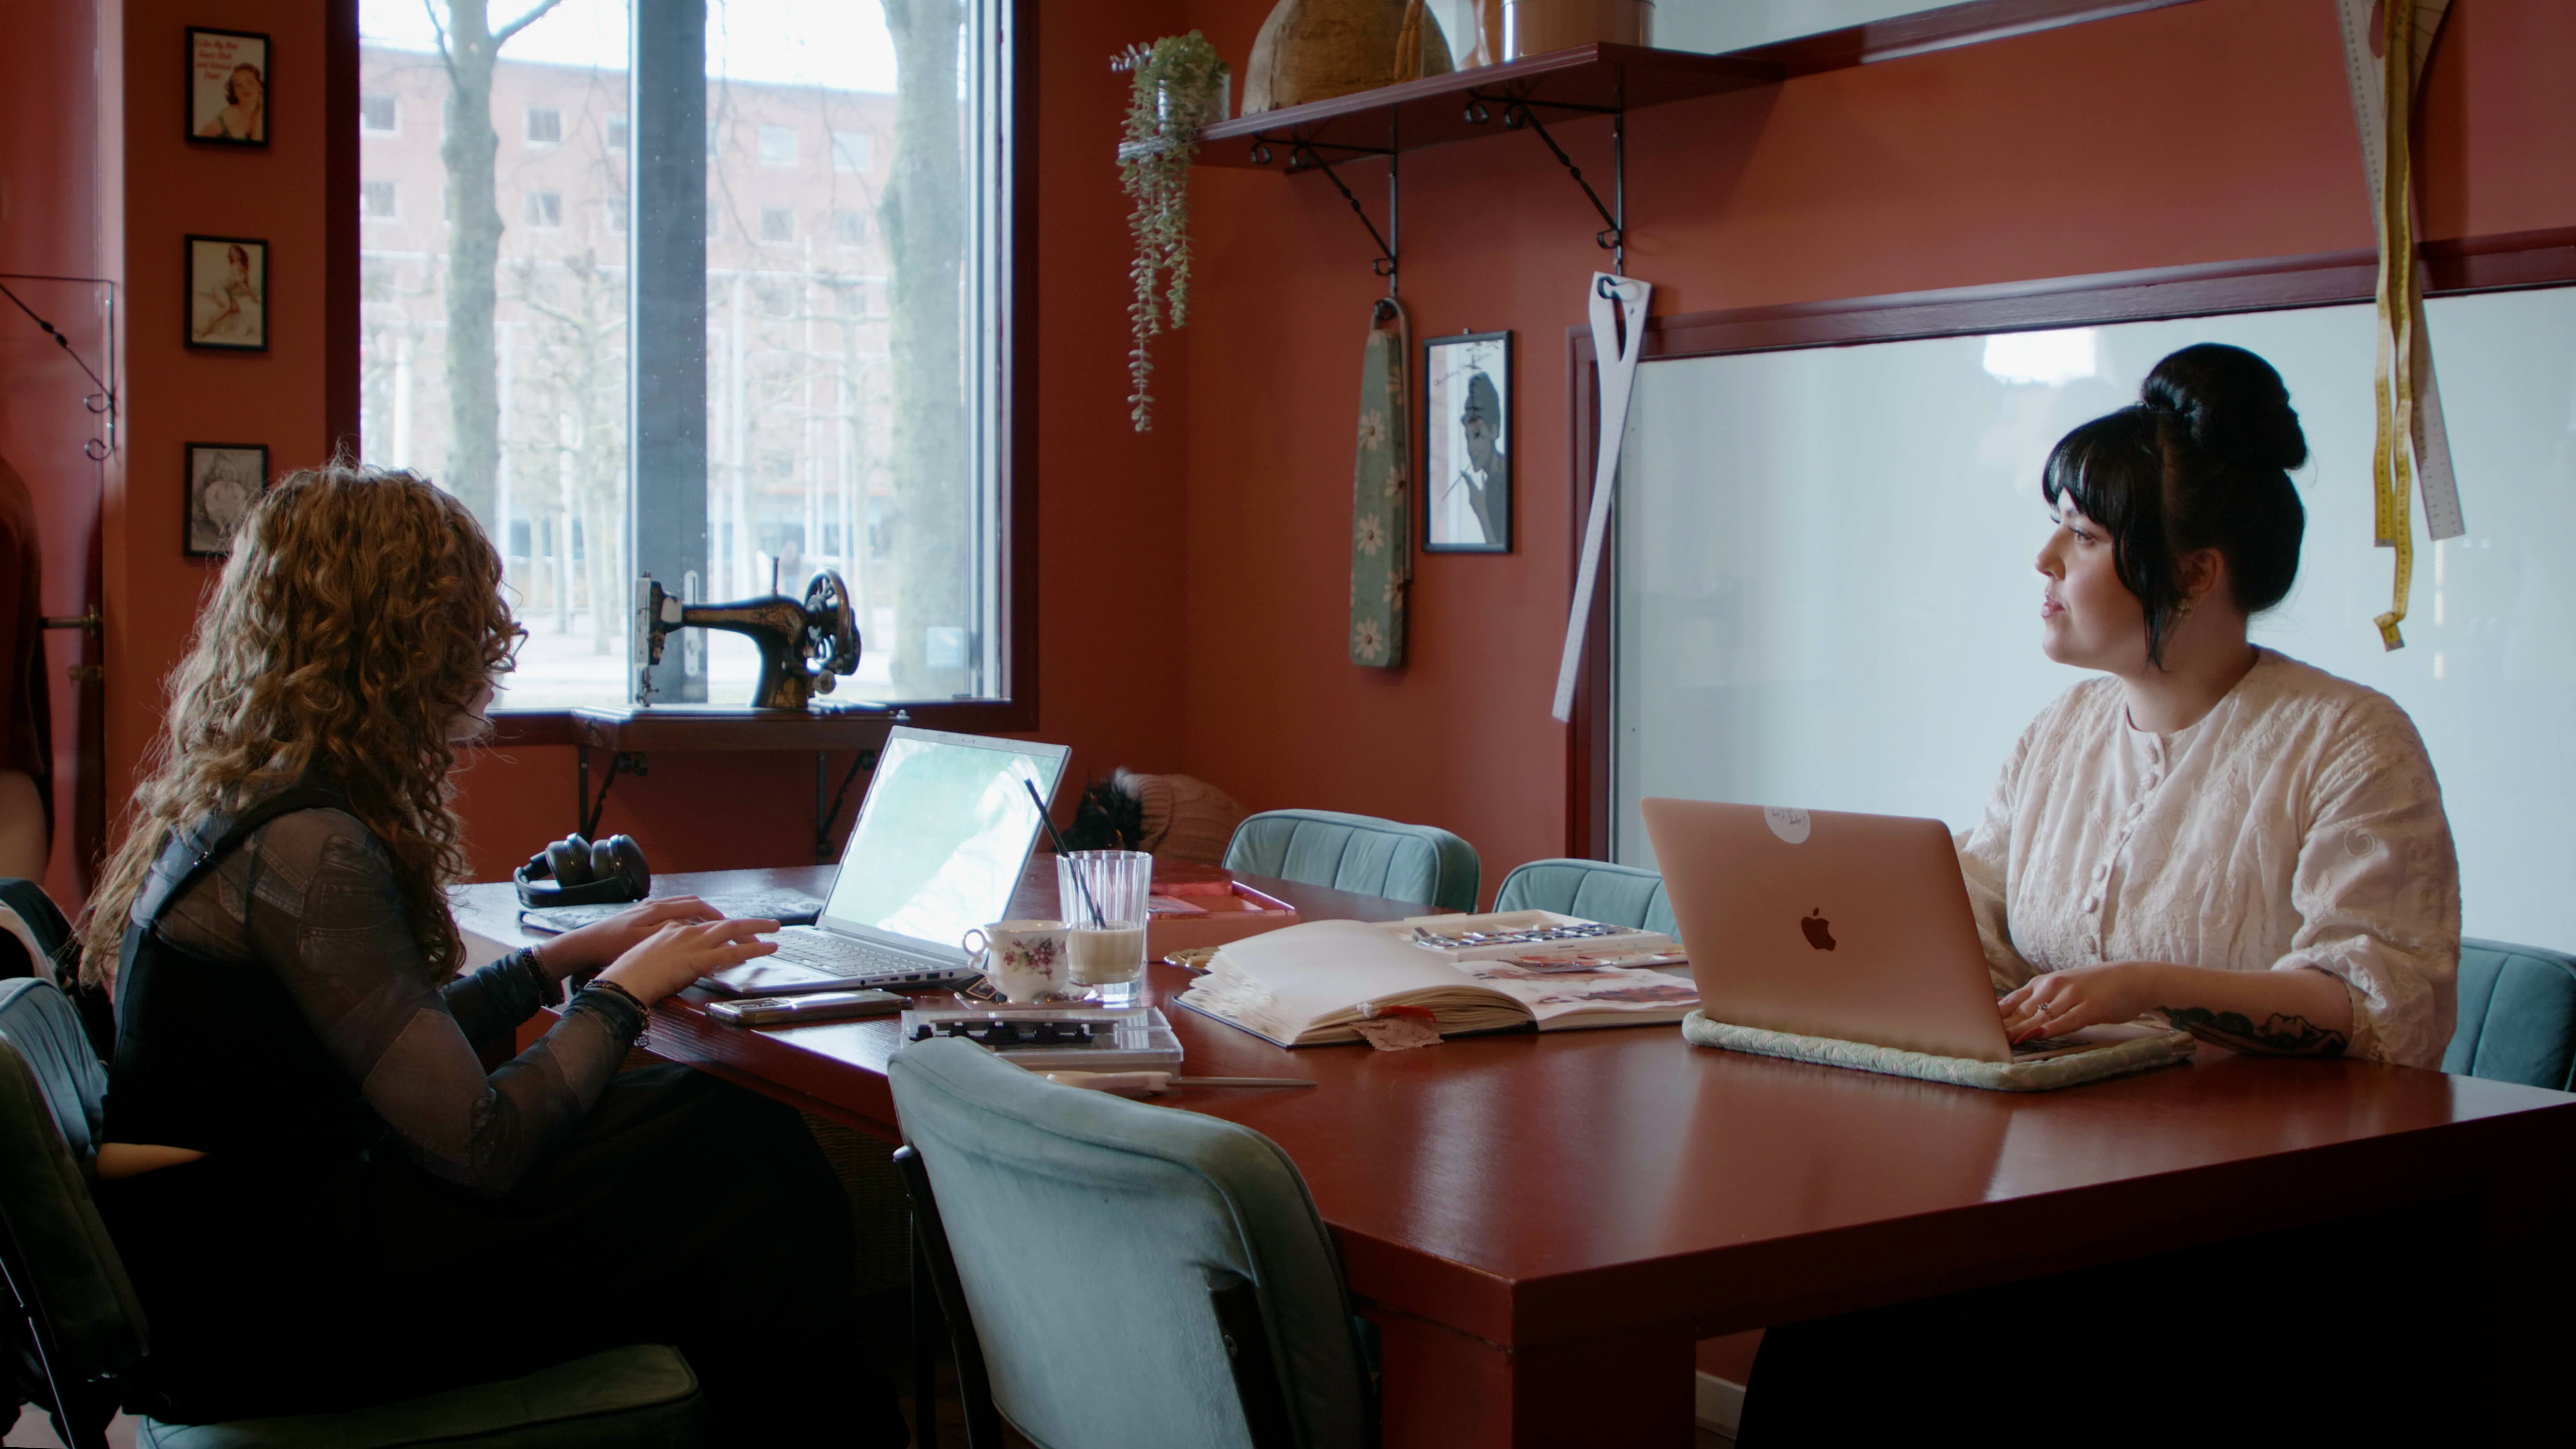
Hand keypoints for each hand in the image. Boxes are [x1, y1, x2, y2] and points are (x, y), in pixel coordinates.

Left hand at [533, 896, 721, 976]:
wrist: (585, 943)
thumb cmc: (613, 945)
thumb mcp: (643, 941)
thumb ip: (672, 933)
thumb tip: (698, 929)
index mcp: (661, 910)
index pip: (699, 908)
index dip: (720, 918)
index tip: (737, 929)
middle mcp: (658, 904)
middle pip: (695, 904)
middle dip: (717, 915)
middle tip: (733, 928)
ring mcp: (649, 908)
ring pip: (684, 905)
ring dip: (703, 915)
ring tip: (716, 928)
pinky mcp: (642, 914)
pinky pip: (673, 910)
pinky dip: (687, 916)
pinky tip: (688, 928)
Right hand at [596, 917, 781, 1005]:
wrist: (624, 980)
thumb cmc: (629, 974)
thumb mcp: (647, 956)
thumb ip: (665, 954)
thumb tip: (676, 961)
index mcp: (671, 929)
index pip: (703, 925)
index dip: (722, 929)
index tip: (733, 933)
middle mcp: (686, 931)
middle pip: (722, 922)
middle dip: (746, 923)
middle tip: (767, 923)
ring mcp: (694, 943)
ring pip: (732, 931)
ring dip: (756, 929)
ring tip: (774, 930)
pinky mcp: (700, 959)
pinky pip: (733, 952)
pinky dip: (754, 949)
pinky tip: (768, 948)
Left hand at [1997, 962, 2170, 1043]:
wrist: (2133, 978)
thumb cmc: (2094, 987)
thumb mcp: (2061, 990)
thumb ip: (2037, 1002)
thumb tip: (2010, 1017)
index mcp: (2043, 983)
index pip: (2011, 1002)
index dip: (1993, 1017)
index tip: (1975, 1028)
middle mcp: (2053, 987)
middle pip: (2020, 1010)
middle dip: (2001, 1026)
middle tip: (1981, 1039)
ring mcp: (2071, 996)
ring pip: (2040, 1016)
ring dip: (2020, 1030)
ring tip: (2002, 1042)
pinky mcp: (2090, 1008)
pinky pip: (2067, 1020)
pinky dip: (2051, 1028)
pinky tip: (2038, 1034)